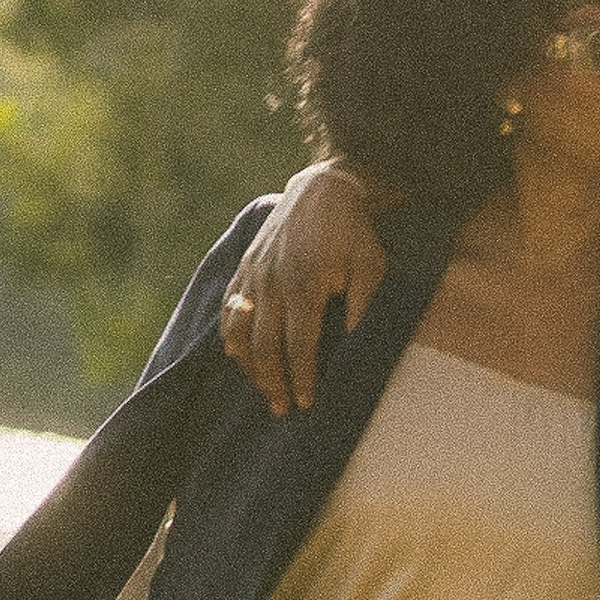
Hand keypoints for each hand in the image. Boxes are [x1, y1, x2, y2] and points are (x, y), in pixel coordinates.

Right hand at [219, 162, 389, 412]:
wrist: (322, 190)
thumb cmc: (352, 233)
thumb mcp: (370, 265)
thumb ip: (363, 304)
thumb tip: (354, 343)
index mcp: (303, 285)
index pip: (299, 345)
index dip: (301, 377)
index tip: (306, 403)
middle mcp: (271, 283)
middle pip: (265, 346)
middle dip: (273, 382)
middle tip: (281, 409)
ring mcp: (253, 275)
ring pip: (242, 332)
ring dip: (250, 367)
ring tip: (263, 391)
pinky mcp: (244, 267)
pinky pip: (229, 309)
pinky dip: (231, 337)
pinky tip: (238, 358)